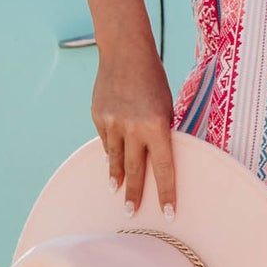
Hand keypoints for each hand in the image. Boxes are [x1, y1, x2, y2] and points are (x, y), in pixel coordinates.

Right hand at [92, 47, 176, 215]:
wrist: (124, 52)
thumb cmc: (153, 80)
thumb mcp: (166, 107)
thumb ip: (160, 133)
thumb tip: (154, 159)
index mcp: (157, 126)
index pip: (164, 168)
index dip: (166, 193)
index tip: (168, 213)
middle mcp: (133, 128)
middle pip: (134, 170)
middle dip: (134, 194)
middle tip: (131, 214)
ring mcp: (112, 123)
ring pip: (115, 158)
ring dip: (116, 177)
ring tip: (116, 191)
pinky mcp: (98, 117)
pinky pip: (106, 140)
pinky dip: (111, 148)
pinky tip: (112, 156)